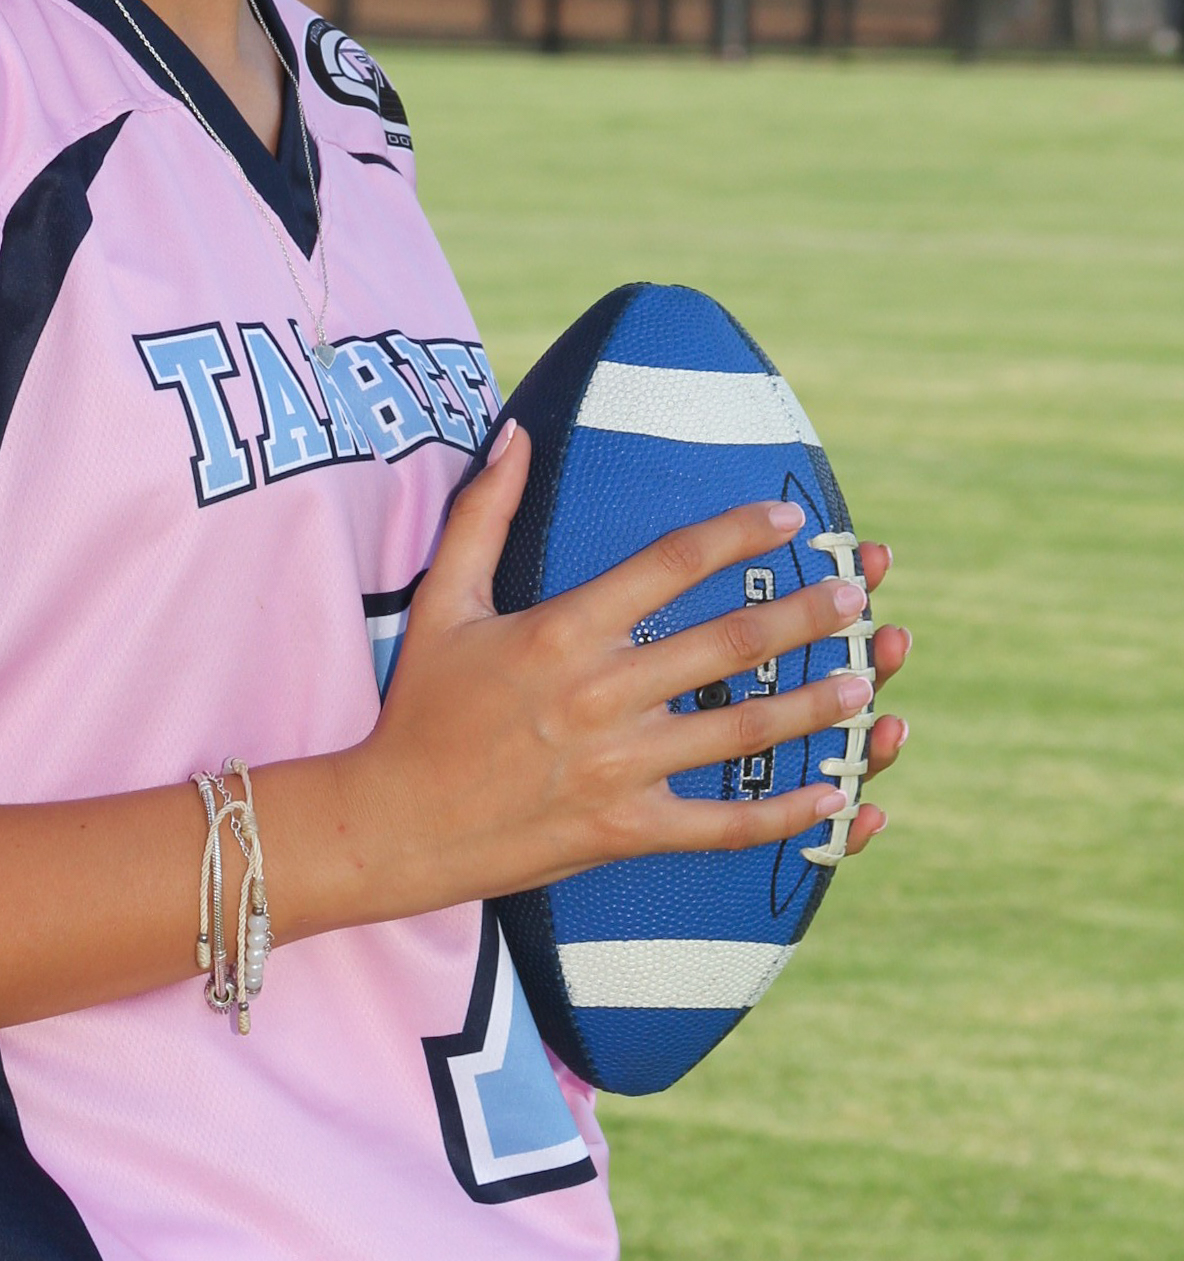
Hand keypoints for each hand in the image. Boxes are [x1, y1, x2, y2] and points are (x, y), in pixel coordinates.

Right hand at [354, 423, 911, 916]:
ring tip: (865, 680)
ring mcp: (619, 766)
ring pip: (740, 733)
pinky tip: (835, 795)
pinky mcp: (626, 829)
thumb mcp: (442, 600)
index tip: (787, 518)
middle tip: (855, 594)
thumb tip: (515, 431)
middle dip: (801, 613)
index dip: (734, 534)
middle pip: (726, 643)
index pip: (667, 565)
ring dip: (812, 704)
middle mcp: (600, 695)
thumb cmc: (420, 706)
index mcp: (561, 631)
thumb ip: (483, 512)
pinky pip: (722, 825)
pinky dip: (784, 813)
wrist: (396, 821)